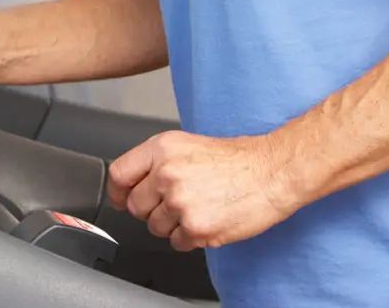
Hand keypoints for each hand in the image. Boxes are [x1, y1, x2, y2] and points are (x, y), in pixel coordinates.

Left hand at [108, 131, 297, 251]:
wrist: (271, 172)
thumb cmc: (237, 159)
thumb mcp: (188, 146)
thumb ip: (157, 163)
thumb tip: (134, 184)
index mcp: (162, 149)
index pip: (119, 174)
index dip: (117, 192)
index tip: (120, 199)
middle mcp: (166, 174)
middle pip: (135, 206)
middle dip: (151, 210)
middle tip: (175, 204)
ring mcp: (179, 202)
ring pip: (155, 228)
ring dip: (173, 225)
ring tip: (198, 208)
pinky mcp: (194, 227)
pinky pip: (177, 243)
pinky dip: (190, 238)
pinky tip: (208, 219)